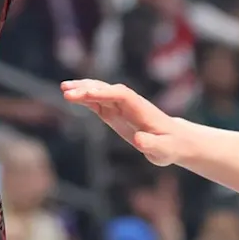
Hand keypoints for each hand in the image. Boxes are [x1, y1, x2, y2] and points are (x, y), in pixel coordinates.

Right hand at [61, 79, 189, 165]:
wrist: (174, 141)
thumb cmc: (170, 146)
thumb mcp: (164, 150)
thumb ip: (152, 144)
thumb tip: (138, 140)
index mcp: (140, 108)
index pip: (121, 94)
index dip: (104, 92)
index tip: (88, 94)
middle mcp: (128, 102)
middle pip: (106, 90)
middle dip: (87, 90)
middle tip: (67, 93)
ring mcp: (119, 105)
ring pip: (98, 91)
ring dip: (82, 89)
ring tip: (64, 89)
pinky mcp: (113, 111)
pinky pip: (95, 101)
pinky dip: (83, 97)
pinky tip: (70, 96)